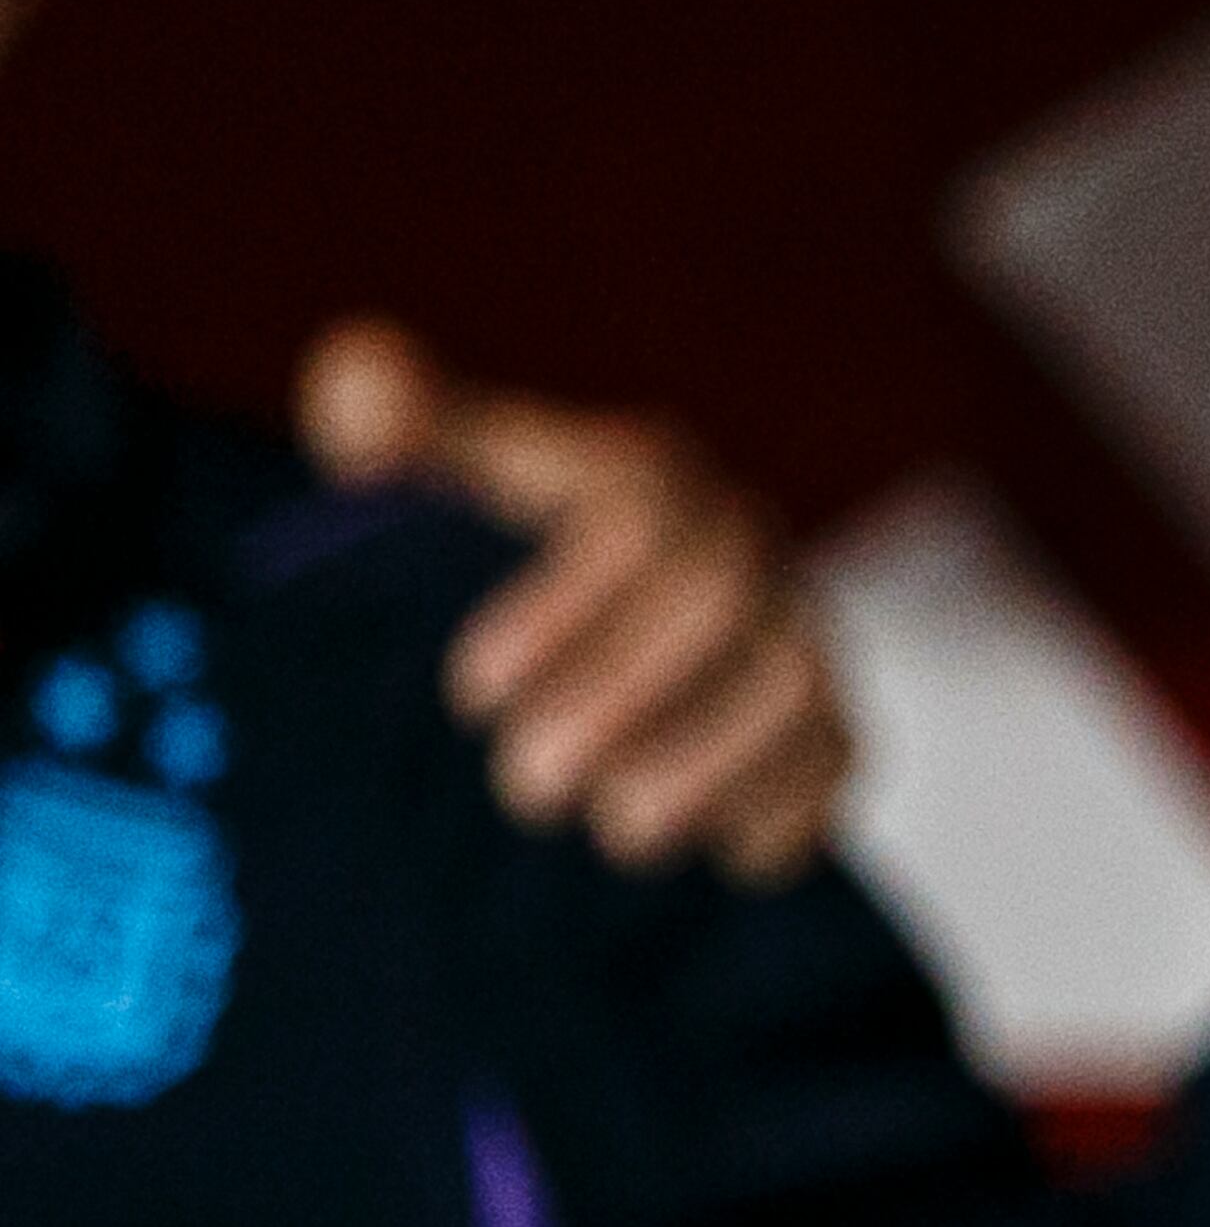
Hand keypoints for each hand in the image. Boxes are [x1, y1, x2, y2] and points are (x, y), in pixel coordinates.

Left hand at [297, 318, 852, 884]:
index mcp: (641, 475)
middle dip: (620, 696)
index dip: (560, 605)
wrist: (575, 672)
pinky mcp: (830, 733)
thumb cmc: (477, 575)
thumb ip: (389, 430)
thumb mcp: (423, 497)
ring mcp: (795, 638)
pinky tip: (696, 850)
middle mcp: (740, 545)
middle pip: (719, 597)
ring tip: (609, 826)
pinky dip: (767, 816)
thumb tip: (361, 376)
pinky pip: (832, 767)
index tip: (471, 690)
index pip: (633, 509)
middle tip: (527, 781)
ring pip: (795, 686)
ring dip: (697, 767)